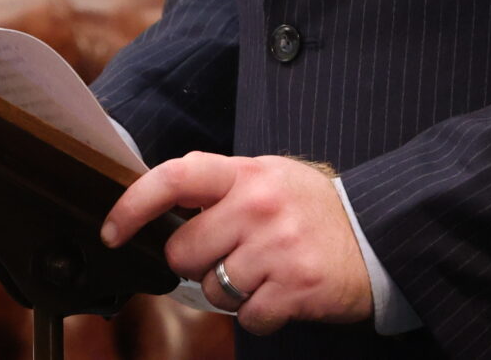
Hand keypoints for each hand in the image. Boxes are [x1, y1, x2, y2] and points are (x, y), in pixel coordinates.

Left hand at [100, 152, 371, 333]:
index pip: (174, 178)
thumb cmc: (314, 209)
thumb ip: (219, 188)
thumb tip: (162, 211)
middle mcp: (258, 205)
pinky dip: (260, 314)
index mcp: (246, 173)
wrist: (379, 236)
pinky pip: (247, 317)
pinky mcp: (295, 288)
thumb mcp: (268, 177)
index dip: (132, 204)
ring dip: (231, 291)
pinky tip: (281, 292)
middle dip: (197, 263)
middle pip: (183, 250)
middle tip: (230, 255)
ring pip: (212, 289)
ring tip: (263, 271)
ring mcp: (277, 247)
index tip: (110, 230)